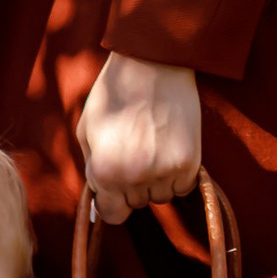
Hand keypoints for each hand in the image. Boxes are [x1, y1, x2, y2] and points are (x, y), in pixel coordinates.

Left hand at [78, 53, 202, 216]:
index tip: (117, 188)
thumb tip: (100, 200)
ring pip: (162, 195)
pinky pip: (183, 186)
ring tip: (153, 144)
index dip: (113, 201)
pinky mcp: (190, 161)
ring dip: (158, 179)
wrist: (152, 61)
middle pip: (138, 203)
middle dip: (134, 185)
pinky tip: (170, 145)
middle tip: (136, 150)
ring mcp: (164, 170)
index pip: (113, 215)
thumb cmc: (114, 92)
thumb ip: (92, 169)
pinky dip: (179, 174)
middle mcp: (134, 176)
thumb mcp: (86, 130)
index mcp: (104, 170)